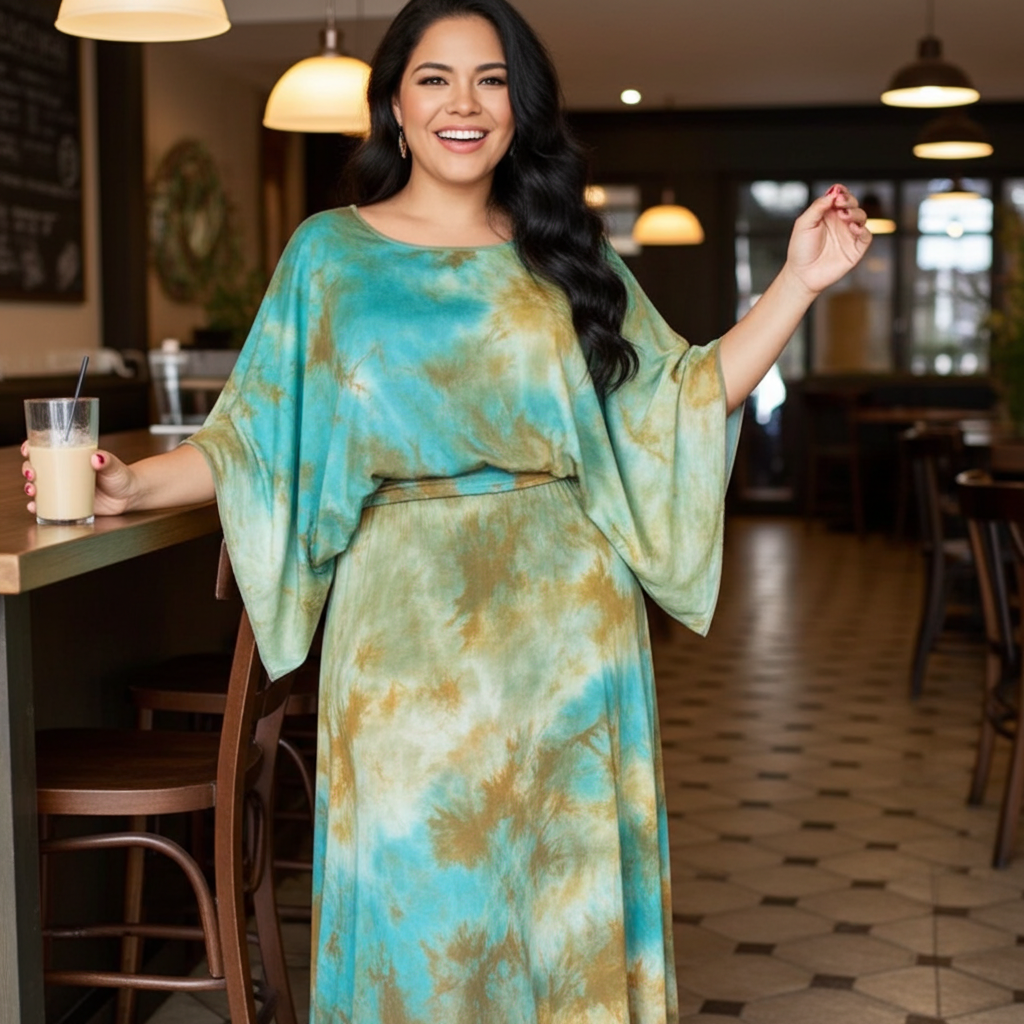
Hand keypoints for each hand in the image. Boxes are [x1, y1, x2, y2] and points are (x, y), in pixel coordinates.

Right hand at [21, 443, 135, 517]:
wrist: (130, 496)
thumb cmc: (122, 476)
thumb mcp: (115, 466)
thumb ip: (107, 461)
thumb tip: (97, 458)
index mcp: (72, 457)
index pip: (47, 449)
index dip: (32, 448)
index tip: (27, 449)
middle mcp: (64, 472)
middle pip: (38, 468)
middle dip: (28, 470)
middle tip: (31, 474)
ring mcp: (65, 488)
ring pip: (40, 486)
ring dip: (30, 488)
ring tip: (33, 490)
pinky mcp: (68, 503)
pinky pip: (49, 505)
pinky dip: (39, 506)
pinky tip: (35, 507)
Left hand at [785, 184, 871, 296]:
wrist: (802, 275)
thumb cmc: (800, 250)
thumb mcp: (803, 224)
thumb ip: (817, 207)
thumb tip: (832, 193)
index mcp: (828, 214)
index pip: (839, 196)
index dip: (840, 191)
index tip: (837, 192)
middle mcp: (840, 222)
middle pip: (852, 203)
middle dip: (849, 200)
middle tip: (840, 202)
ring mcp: (849, 234)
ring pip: (861, 216)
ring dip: (855, 213)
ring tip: (845, 215)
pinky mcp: (856, 248)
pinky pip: (866, 236)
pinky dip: (862, 230)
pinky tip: (853, 228)